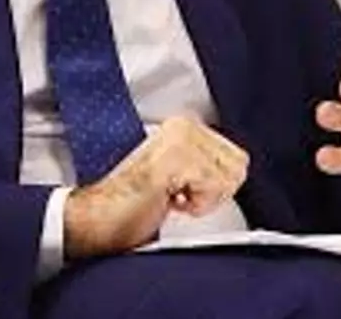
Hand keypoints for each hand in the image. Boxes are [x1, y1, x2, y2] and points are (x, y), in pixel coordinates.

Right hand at [63, 114, 247, 259]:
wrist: (99, 216)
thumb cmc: (133, 202)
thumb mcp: (180, 174)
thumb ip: (208, 163)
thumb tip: (240, 171)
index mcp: (185, 124)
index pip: (238, 157)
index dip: (216, 186)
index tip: (184, 189)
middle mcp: (184, 125)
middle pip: (239, 167)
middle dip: (213, 192)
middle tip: (178, 195)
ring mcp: (180, 139)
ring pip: (229, 179)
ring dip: (202, 200)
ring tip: (171, 196)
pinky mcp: (176, 160)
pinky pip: (213, 189)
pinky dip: (195, 206)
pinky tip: (167, 200)